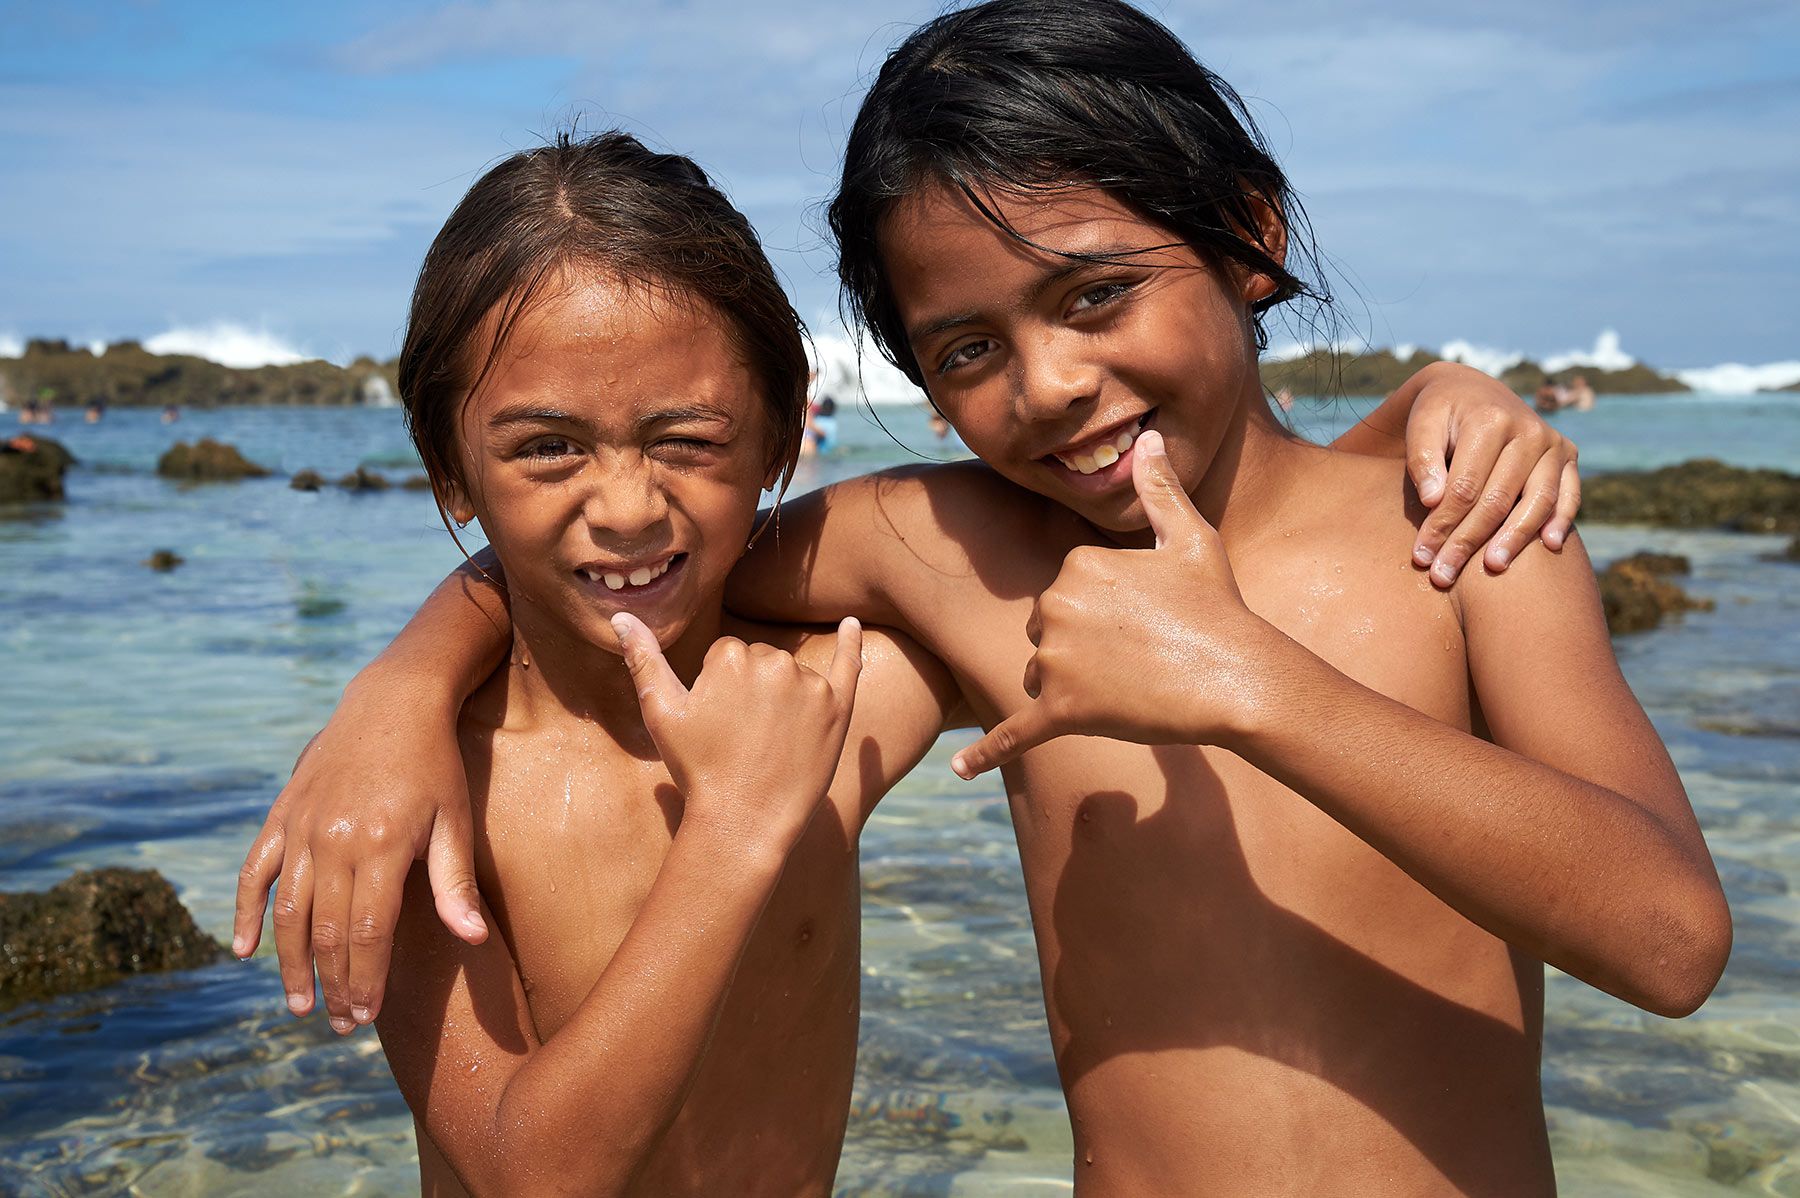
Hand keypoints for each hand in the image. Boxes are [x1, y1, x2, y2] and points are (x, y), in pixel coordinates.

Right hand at [234, 680, 486, 1035]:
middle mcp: (333, 841)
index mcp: (380, 846)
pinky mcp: (282, 815)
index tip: (366, 1015)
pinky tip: (242, 951)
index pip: (368, 934)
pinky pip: (256, 872)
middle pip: (327, 932)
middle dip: (334, 984)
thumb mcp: (455, 821)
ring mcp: (301, 828)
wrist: (393, 702)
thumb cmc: (436, 765)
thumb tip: (472, 941)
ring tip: (301, 1004)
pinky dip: (246, 912)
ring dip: (290, 964)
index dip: (366, 979)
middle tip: (340, 1024)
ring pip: (287, 912)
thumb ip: (455, 884)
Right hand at [612, 614, 862, 848]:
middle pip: (760, 661)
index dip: (717, 691)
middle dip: (752, 691)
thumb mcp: (660, 713)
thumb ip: (642, 659)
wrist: (744, 821)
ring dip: (784, 697)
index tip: (717, 724)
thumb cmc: (697, 768)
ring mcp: (810, 684)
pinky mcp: (838, 707)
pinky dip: (852, 643)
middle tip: (742, 738)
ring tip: (769, 743)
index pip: (725, 657)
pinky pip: (849, 666)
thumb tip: (619, 617)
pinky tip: (853, 623)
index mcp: (729, 657)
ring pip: (792, 673)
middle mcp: (773, 661)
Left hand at [951, 430, 1288, 778]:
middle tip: (1138, 657)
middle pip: (1042, 634)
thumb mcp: (1189, 539)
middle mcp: (1053, 606)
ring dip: (1068, 688)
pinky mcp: (1061, 711)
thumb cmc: (1219, 607)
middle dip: (1077, 649)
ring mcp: (1054, 661)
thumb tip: (1144, 438)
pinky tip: (960, 770)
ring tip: (1128, 687)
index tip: (1144, 622)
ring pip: (1036, 677)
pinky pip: (1014, 733)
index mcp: (1075, 565)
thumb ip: (1158, 489)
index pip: (1063, 594)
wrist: (1239, 676)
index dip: (1099, 614)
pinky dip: (986, 754)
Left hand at [1399, 363, 1580, 586]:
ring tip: (1492, 568)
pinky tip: (1550, 547)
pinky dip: (1562, 520)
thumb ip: (1422, 460)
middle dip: (1468, 542)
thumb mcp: (1420, 425)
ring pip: (1538, 500)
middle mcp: (1528, 430)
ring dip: (1515, 539)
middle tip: (1443, 575)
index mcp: (1489, 420)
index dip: (1442, 525)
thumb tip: (1434, 501)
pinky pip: (1569, 493)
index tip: (1422, 555)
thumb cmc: (1439, 415)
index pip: (1464, 487)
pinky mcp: (1567, 455)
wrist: (1471, 390)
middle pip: (1498, 499)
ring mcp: (1552, 443)